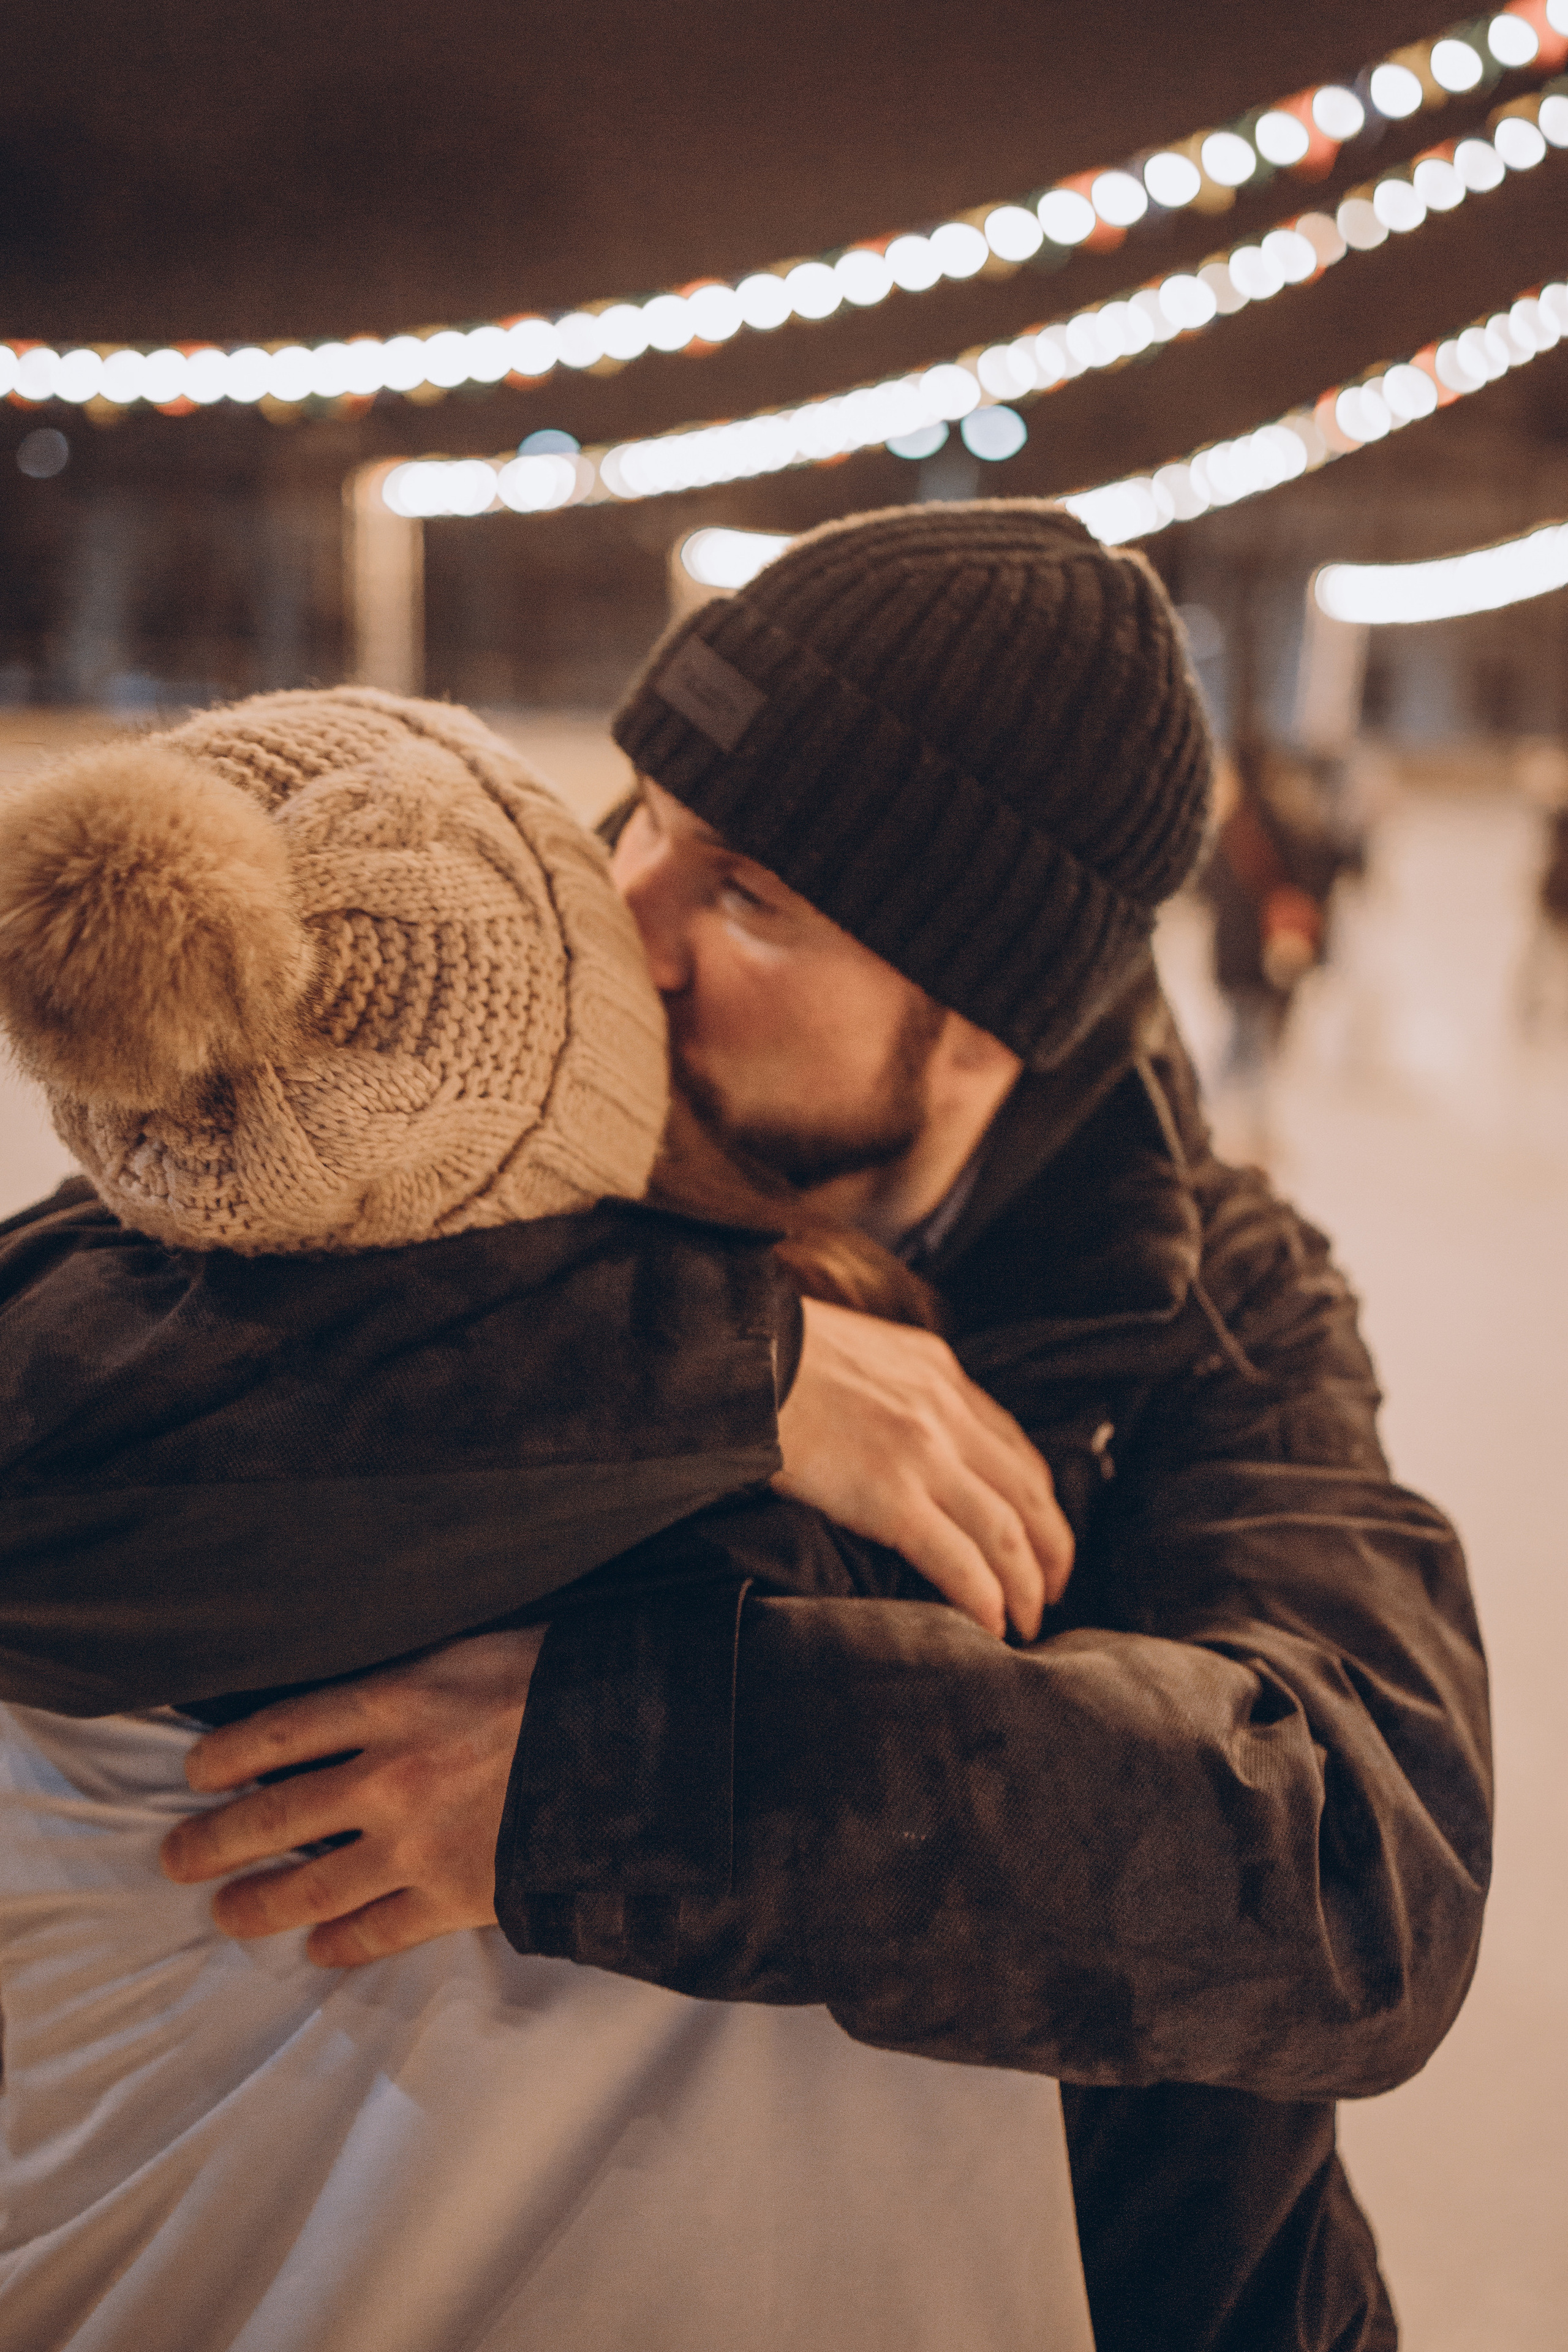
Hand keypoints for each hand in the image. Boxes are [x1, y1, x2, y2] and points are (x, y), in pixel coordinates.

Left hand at [160, 1626, 546, 1967]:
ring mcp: (421, 1844)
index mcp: (395, 1700)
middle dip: (213, 1841)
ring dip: (257, 1904)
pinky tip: (320, 1950)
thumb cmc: (567, 1679)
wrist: (645, 1744)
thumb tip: (365, 1695)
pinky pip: (381, 1932)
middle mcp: (391, 1776)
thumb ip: (413, 1676)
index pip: (279, 1731)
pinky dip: (342, 1945)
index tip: (195, 1773)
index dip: (225, 1756)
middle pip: (273, 1814)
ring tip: (226, 1912)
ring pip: (310, 1886)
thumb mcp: (477, 1649)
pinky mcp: (459, 1895)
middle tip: (176, 1857)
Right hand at [774, 1297, 1072, 1640]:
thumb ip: (894, 1387)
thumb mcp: (859, 1351)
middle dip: (1049, 1549)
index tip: (1040, 1535)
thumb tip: (896, 1431)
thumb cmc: (776, 1357)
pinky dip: (985, 1598)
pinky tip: (991, 1625)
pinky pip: (958, 1560)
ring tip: (1026, 1621)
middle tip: (1051, 1591)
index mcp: (938, 1373)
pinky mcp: (890, 1495)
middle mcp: (945, 1410)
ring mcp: (923, 1453)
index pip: (1013, 1447)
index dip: (1037, 1501)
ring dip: (1025, 1584)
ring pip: (1006, 1532)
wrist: (736, 1356)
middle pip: (1026, 1493)